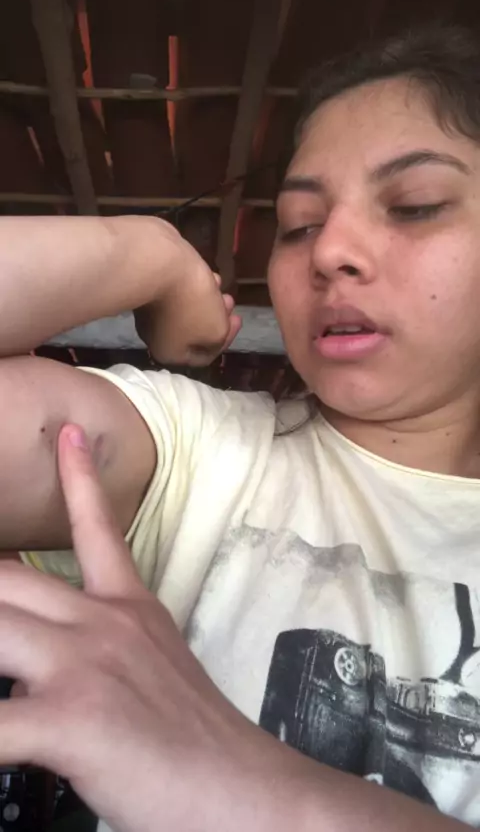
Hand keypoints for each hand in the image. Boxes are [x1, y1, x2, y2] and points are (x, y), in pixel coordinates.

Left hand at [0, 426, 290, 831]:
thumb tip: (49, 648)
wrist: (239, 788)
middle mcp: (101, 624)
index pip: (98, 527)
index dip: (77, 478)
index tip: (67, 433)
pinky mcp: (72, 719)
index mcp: (128, 608)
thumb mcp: (153, 666)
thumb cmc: (195, 735)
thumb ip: (105, 644)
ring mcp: (84, 666)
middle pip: (7, 578)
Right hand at [134, 223, 241, 364]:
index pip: (203, 356)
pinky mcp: (149, 291)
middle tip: (230, 303)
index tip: (237, 319)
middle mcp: (156, 337)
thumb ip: (219, 339)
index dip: (225, 340)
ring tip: (222, 288)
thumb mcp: (216, 330)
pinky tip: (208, 276)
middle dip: (217, 317)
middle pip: (194, 333)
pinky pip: (177, 295)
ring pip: (187, 312)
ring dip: (208, 301)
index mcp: (170, 352)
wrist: (159, 264)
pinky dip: (194, 289)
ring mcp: (150, 312)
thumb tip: (212, 336)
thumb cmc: (192, 304)